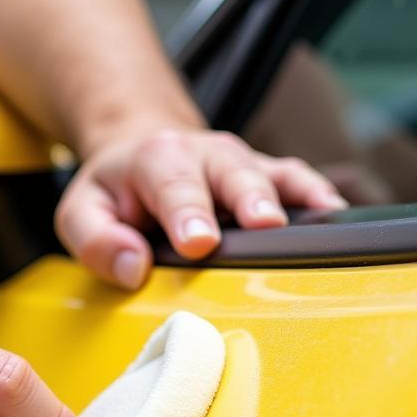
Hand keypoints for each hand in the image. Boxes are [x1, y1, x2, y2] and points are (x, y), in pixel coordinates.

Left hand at [55, 127, 346, 289]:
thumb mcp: (81, 212)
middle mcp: (205, 154)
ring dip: (293, 198)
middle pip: (233, 174)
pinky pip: (297, 179)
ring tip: (318, 219)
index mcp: (157, 160)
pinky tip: (336, 214)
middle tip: (263, 225)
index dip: (188, 213)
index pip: (173, 186)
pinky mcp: (266, 175)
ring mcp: (241, 164)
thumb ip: (96, 240)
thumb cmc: (116, 192)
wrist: (143, 150)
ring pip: (273, 175)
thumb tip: (133, 267)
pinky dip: (318, 194)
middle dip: (249, 200)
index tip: (199, 242)